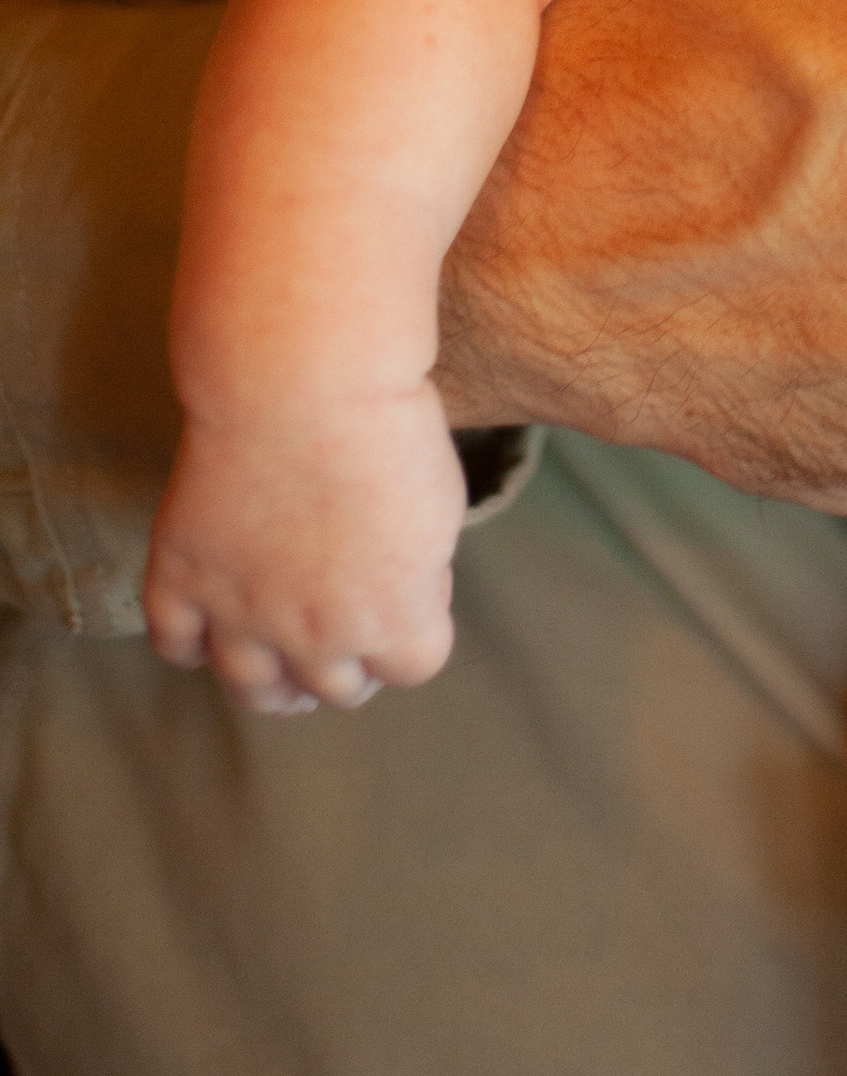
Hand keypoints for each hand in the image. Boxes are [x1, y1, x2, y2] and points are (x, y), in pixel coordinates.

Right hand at [144, 387, 462, 714]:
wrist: (303, 384)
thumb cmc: (388, 427)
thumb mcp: (441, 507)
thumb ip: (417, 572)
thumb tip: (397, 592)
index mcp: (390, 618)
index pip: (413, 668)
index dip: (415, 629)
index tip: (411, 589)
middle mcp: (314, 637)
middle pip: (334, 691)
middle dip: (347, 669)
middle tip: (343, 640)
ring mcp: (240, 614)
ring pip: (253, 689)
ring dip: (271, 686)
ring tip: (279, 674)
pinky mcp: (183, 579)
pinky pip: (176, 644)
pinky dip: (191, 645)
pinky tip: (204, 633)